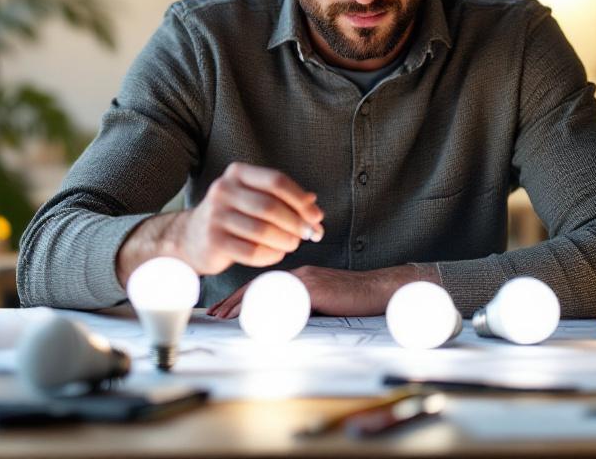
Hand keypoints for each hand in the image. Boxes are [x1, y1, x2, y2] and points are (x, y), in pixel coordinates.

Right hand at [178, 162, 324, 275]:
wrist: (191, 237)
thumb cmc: (233, 216)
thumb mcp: (255, 198)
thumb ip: (284, 199)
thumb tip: (315, 206)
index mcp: (237, 173)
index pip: (276, 181)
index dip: (300, 200)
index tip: (317, 217)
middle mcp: (223, 190)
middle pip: (271, 206)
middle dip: (297, 223)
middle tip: (310, 235)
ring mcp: (215, 216)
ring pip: (263, 231)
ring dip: (286, 241)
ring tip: (293, 244)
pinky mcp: (213, 242)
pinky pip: (252, 252)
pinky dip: (271, 255)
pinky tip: (276, 254)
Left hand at [207, 264, 438, 318]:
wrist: (381, 291)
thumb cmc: (357, 300)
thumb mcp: (327, 302)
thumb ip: (311, 306)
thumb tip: (293, 323)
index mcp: (301, 275)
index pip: (264, 284)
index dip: (240, 296)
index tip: (223, 309)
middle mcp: (300, 273)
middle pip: (258, 286)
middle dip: (232, 300)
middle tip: (214, 313)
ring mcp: (306, 279)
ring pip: (265, 290)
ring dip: (241, 304)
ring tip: (223, 317)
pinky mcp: (315, 288)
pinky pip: (283, 296)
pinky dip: (264, 305)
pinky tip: (251, 315)